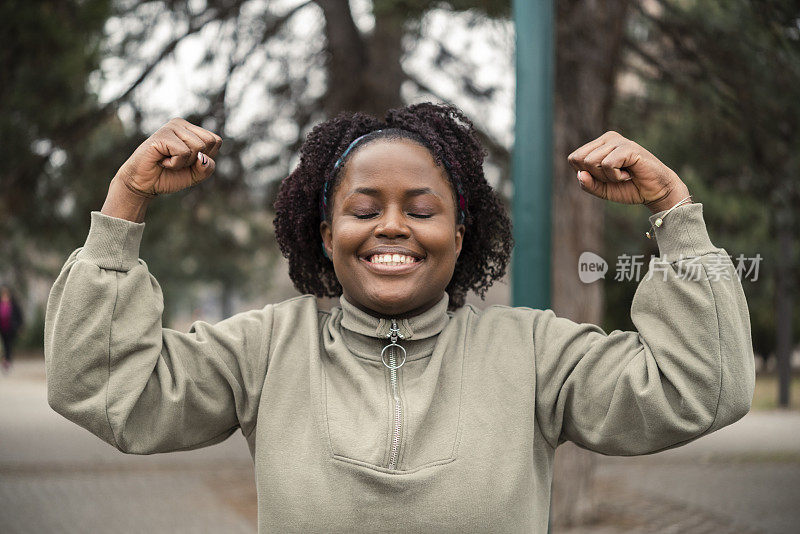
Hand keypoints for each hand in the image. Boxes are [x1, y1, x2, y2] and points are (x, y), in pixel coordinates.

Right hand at [115, 118, 222, 197]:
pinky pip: (183, 152)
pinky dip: (175, 163)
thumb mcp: (196, 175)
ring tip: (168, 160)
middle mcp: (182, 124)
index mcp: (192, 130)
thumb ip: (208, 167)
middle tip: (176, 161)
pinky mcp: (162, 135)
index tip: (187, 161)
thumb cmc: (169, 176)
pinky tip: (162, 161)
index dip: (205, 158)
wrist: (144, 184)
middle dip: (195, 160)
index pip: (216, 141)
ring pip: (198, 147)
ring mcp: (171, 127)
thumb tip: (202, 157)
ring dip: (184, 162)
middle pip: (209, 143)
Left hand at [568, 131, 690, 212]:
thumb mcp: (602, 190)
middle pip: (580, 160)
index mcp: (598, 144)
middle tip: (614, 176)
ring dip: (606, 177)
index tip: (604, 176)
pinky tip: (629, 173)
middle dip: (595, 176)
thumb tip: (580, 174)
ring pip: (591, 162)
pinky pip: (607, 164)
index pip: (574, 158)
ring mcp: (618, 140)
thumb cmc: (629, 188)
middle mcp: (607, 138)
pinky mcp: (628, 147)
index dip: (586, 174)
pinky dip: (616, 176)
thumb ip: (587, 184)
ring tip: (623, 174)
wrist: (655, 191)